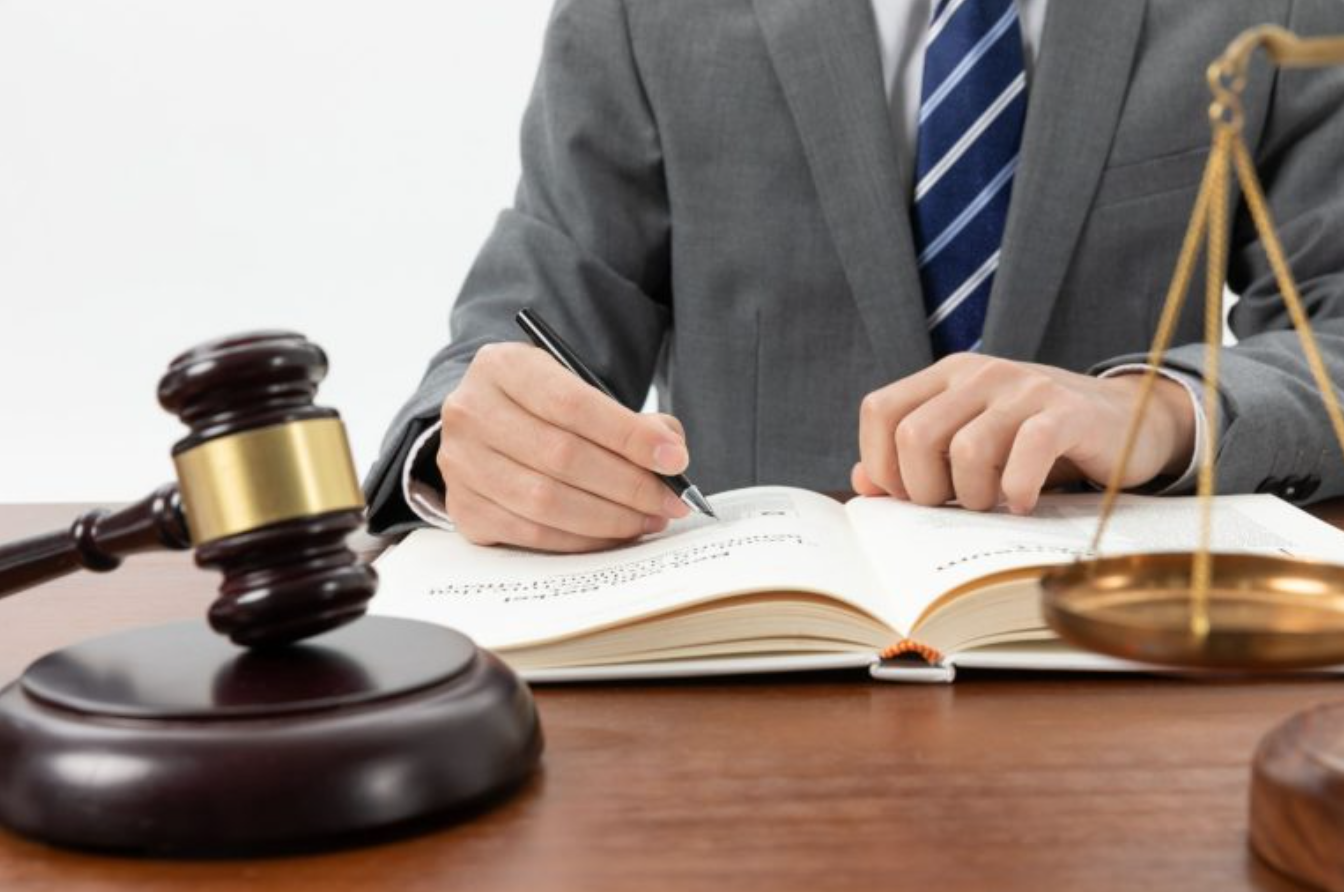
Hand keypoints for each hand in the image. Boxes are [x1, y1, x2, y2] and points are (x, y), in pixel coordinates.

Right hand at [437, 342, 691, 551]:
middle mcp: (472, 412)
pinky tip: (613, 533)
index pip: (573, 405)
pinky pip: (532, 533)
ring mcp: (461, 463)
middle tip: (671, 500)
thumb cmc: (543, 407)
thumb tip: (669, 454)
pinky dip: (581, 539)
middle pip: (562, 456)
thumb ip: (628, 418)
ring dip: (610, 518)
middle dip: (629, 485)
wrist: (487, 424)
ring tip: (648, 518)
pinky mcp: (463, 508)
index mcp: (503, 366)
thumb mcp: (579, 389)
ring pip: (546, 501)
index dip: (629, 436)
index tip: (675, 459)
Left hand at [853, 354, 1195, 513]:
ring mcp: (1025, 389)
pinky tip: (1024, 502)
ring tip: (993, 503)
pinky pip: (1027, 452)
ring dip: (973, 496)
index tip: (910, 495)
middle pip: (914, 436)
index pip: (880, 411)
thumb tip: (863, 483)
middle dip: (925, 489)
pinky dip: (1018, 489)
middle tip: (955, 505)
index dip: (882, 463)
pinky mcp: (1068, 413)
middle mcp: (980, 374)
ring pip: (966, 450)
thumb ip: (914, 460)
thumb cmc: (1034, 441)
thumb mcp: (969, 442)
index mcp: (947, 376)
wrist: (1126, 421)